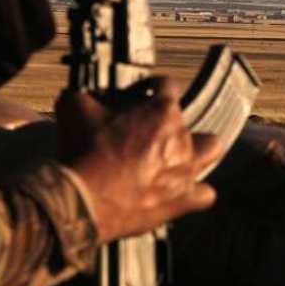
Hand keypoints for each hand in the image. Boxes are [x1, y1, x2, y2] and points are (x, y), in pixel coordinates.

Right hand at [56, 76, 221, 242]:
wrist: (82, 198)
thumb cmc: (82, 151)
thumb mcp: (73, 109)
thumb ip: (82, 96)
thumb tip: (76, 94)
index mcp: (162, 111)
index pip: (169, 86)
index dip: (153, 87)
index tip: (141, 93)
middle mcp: (181, 137)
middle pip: (186, 121)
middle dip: (169, 125)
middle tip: (146, 135)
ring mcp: (186, 168)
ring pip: (211, 149)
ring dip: (199, 151)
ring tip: (177, 158)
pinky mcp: (183, 199)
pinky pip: (205, 195)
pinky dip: (196, 194)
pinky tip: (180, 195)